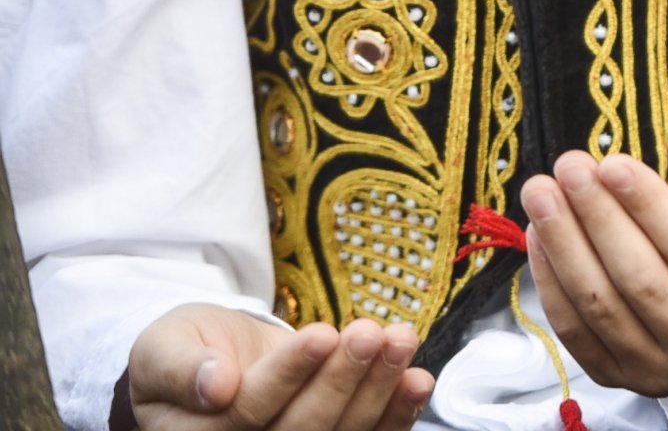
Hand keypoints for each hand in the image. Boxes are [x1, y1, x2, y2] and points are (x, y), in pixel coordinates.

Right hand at [125, 305, 428, 430]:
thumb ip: (180, 367)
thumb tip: (214, 385)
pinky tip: (416, 379)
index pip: (249, 412)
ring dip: (378, 390)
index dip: (288, 374)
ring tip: (400, 341)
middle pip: (303, 428)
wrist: (216, 359)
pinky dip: (397, 412)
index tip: (321, 333)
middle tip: (370, 333)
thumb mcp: (164, 347)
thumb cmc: (186, 350)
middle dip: (341, 379)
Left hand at [521, 151, 667, 400]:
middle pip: (640, 280)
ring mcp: (658, 372)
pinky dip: (550, 282)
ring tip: (542, 193)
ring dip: (563, 245)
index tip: (613, 164)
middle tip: (570, 168)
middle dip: (598, 218)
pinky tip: (539, 236)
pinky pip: (574, 331)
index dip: (649, 206)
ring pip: (600, 305)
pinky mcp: (618, 378)